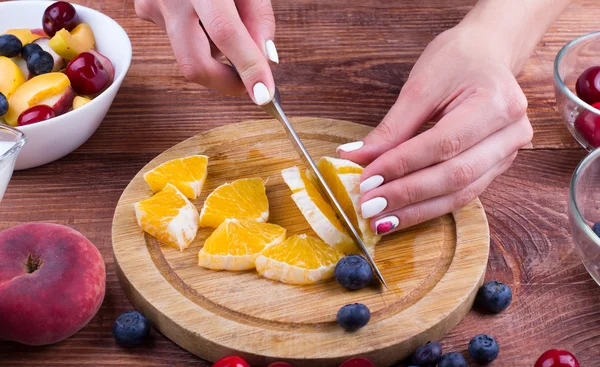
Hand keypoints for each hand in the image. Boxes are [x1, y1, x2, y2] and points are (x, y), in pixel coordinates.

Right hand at [135, 0, 277, 103]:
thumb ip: (258, 18)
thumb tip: (265, 60)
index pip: (226, 33)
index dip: (247, 68)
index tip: (263, 95)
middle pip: (194, 64)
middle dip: (227, 83)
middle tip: (251, 83)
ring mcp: (152, 5)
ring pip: (191, 53)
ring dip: (217, 53)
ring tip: (226, 16)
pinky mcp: (146, 11)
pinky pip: (181, 39)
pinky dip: (201, 37)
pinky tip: (203, 10)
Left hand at [338, 26, 532, 234]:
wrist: (488, 53)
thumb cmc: (455, 61)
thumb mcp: (420, 86)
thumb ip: (391, 128)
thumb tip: (353, 158)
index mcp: (496, 102)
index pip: (443, 144)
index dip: (402, 165)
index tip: (366, 180)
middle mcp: (511, 132)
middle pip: (455, 175)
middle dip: (407, 194)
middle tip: (369, 207)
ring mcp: (509, 153)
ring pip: (460, 193)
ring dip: (417, 210)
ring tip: (381, 221)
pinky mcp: (497, 167)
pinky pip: (463, 194)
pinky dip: (429, 207)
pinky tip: (402, 215)